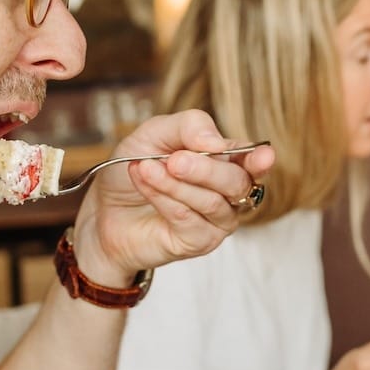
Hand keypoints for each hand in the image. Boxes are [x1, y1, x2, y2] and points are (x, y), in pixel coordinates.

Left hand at [69, 110, 274, 285]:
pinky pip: (188, 219)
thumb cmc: (135, 170)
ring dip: (175, 184)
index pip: (253, 161)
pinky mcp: (198, 242)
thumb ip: (188, 127)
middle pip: (237, 182)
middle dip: (205, 169)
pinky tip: (144, 183)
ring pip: (211, 202)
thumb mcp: (154, 134)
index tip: (264, 155)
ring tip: (145, 168)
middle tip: (174, 160)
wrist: (104, 209)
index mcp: (225, 162)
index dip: (260, 159)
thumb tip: (217, 141)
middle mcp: (227, 194)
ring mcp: (216, 221)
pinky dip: (164, 199)